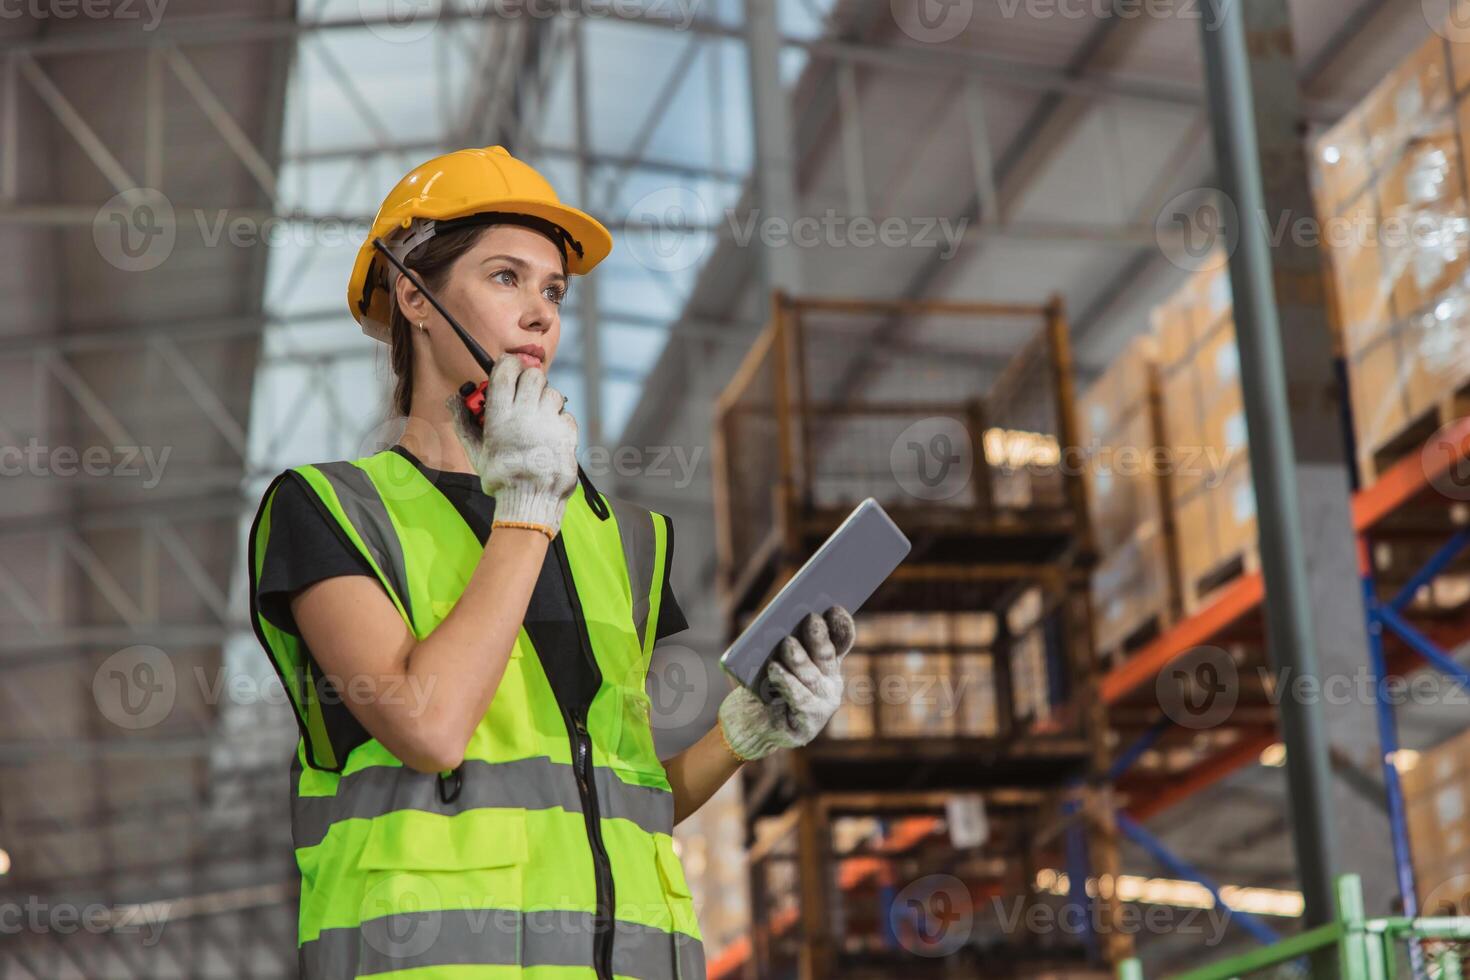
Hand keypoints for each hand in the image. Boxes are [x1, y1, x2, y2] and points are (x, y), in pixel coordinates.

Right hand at [447, 355, 578, 535]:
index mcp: (501, 417)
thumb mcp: (476, 452)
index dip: (509, 365)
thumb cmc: (501, 478)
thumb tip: (451, 400)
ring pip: (553, 393)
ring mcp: (549, 422)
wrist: (530, 501)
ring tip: (538, 418)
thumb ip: (463, 422)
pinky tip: (549, 435)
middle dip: (530, 381)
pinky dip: (559, 421)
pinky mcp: (567, 433)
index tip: (509, 368)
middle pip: (533, 376)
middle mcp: (526, 415)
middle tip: (525, 394)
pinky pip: (566, 415)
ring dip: (546, 400)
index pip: (506, 371)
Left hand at [717, 606, 856, 761]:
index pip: (841, 641)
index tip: (834, 606)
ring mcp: (823, 704)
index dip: (841, 625)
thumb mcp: (774, 658)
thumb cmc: (762, 684)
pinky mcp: (809, 723)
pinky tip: (774, 669)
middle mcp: (830, 682)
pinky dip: (786, 682)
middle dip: (819, 637)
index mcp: (827, 663)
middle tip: (810, 618)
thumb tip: (780, 621)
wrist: (749, 724)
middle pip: (826, 656)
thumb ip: (785, 643)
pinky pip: (798, 698)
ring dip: (799, 659)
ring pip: (812, 676)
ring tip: (787, 642)